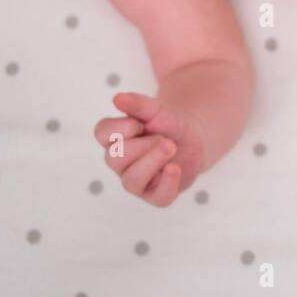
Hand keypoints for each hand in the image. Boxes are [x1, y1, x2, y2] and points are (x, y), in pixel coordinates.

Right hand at [92, 92, 205, 206]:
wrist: (194, 137)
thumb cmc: (168, 124)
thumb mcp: (157, 109)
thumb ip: (139, 104)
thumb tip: (117, 98)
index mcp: (114, 139)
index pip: (102, 134)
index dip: (121, 127)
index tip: (139, 122)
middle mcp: (121, 163)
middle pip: (115, 158)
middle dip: (142, 145)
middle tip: (163, 137)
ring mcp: (137, 180)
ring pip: (132, 181)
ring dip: (153, 161)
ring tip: (171, 147)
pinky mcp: (157, 194)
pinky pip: (158, 198)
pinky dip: (168, 183)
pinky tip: (175, 168)